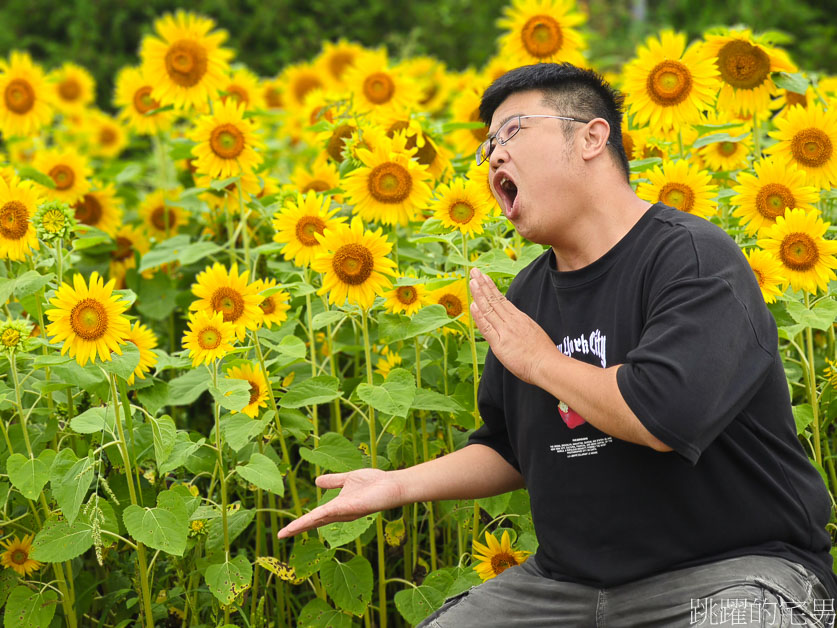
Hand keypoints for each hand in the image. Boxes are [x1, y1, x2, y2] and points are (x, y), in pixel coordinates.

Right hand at [276, 469, 403, 538]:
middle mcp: (339, 514)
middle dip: (297, 529)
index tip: (285, 531)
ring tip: (286, 532)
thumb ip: (333, 481)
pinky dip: (316, 517)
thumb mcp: (348, 479)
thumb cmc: (374, 483)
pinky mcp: (349, 508)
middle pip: (314, 522)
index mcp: (337, 507)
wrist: (392, 485)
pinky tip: (305, 520)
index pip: (315, 517)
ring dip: (302, 526)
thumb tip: (316, 481)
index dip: (300, 523)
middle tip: (281, 536)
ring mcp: (343, 513)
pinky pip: (328, 513)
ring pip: (318, 520)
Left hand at [469, 267, 554, 384]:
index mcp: (520, 319)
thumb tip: (515, 328)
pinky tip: (473, 305)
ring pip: (489, 309)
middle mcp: (512, 321)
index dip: (491, 288)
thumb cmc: (543, 355)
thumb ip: (522, 328)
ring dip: (479, 294)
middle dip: (483, 284)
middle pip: (494, 300)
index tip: (484, 278)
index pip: (502, 300)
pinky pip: (487, 328)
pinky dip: (479, 316)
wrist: (548, 365)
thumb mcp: (534, 334)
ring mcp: (505, 331)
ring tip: (472, 280)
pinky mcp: (500, 344)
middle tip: (474, 271)